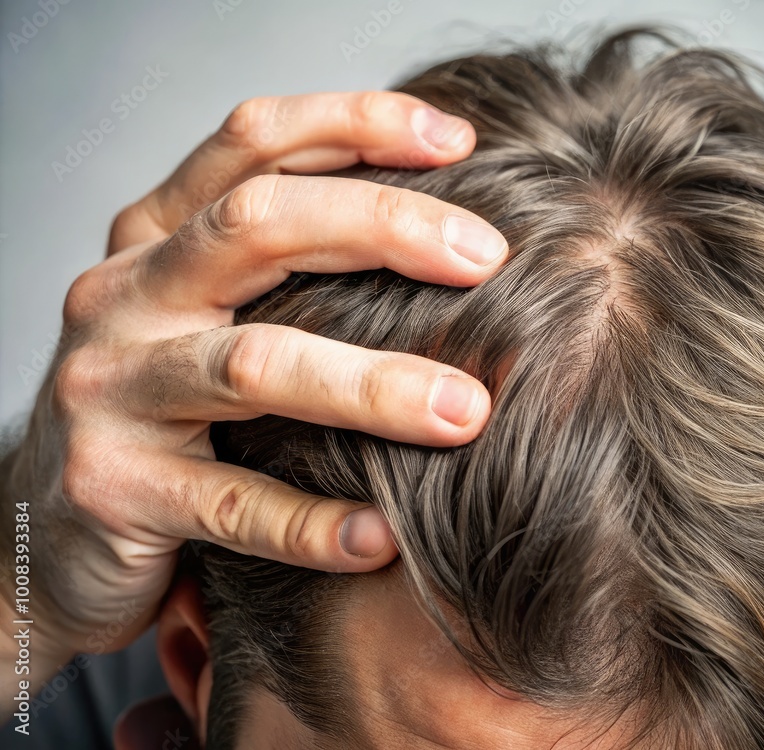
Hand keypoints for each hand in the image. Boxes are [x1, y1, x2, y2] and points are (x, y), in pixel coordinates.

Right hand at [0, 92, 506, 694]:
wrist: (49, 525)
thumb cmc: (163, 407)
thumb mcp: (208, 314)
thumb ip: (290, 269)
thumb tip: (446, 235)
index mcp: (157, 236)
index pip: (254, 144)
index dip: (356, 124)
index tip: (459, 139)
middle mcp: (126, 294)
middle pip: (258, 223)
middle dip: (384, 226)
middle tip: (487, 258)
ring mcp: (111, 389)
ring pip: (255, 365)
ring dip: (374, 385)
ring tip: (466, 411)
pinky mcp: (112, 489)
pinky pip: (233, 502)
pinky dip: (315, 522)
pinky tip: (381, 538)